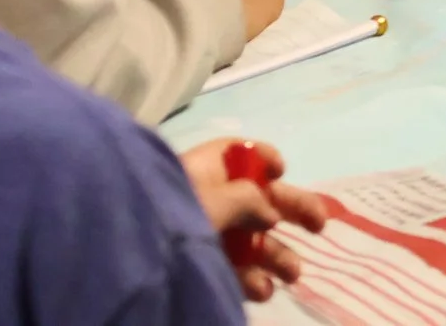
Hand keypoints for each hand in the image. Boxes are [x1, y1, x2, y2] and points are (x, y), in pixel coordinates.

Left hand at [181, 139, 327, 302]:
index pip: (238, 154)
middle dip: (288, 211)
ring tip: (294, 274)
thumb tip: (269, 214)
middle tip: (321, 226)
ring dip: (275, 255)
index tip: (283, 171)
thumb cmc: (168, 214)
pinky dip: (250, 279)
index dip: (264, 158)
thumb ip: (247, 200)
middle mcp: (204, 199)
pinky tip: (262, 291)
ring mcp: (199, 235)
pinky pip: (230, 270)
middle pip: (254, 198)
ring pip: (247, 241)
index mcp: (203, 171)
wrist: (125, 260)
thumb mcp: (212, 199)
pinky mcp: (196, 268)